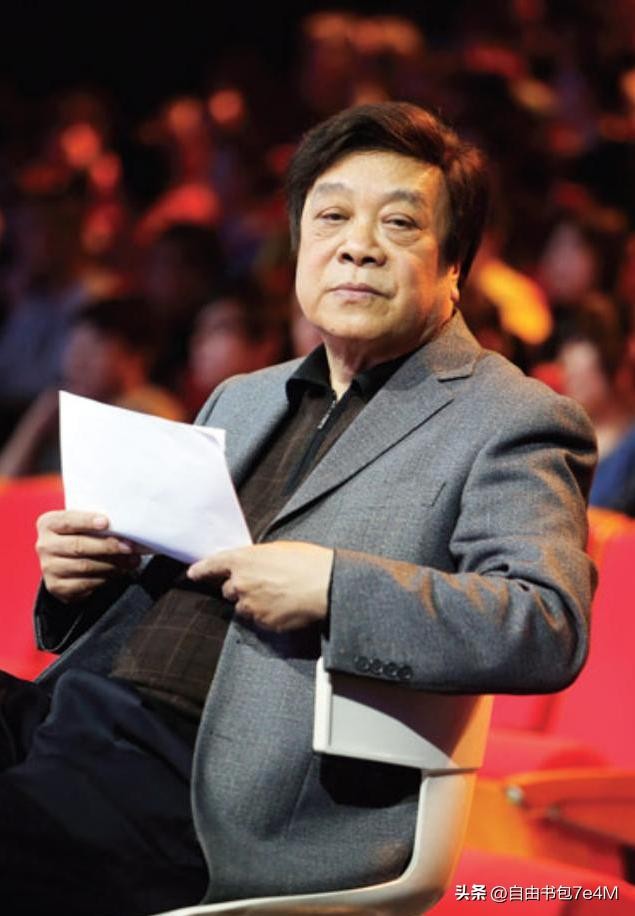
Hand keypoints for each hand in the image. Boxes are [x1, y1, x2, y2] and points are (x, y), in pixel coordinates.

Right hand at [36, 510, 142, 603]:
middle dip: (108, 546)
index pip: (67, 521)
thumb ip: (96, 524)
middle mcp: (45, 545)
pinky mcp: (56, 587)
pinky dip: (106, 578)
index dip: (87, 521)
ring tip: (132, 561)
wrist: (65, 563)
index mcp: (48, 524)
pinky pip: (85, 583)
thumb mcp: (83, 525)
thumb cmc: (80, 536)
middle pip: (78, 546)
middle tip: (129, 547)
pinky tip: (120, 572)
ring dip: (113, 564)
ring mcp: (49, 567)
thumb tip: (126, 528)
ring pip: (85, 566)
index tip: (106, 522)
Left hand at [187, 541, 333, 631]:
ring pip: (244, 607)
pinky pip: (259, 620)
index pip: (212, 565)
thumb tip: (252, 565)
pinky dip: (268, 615)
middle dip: (241, 588)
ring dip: (254, 603)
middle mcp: (240, 583)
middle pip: (229, 589)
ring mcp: (250, 605)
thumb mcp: (278, 549)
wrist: (326, 586)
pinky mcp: (263, 623)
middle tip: (264, 583)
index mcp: (243, 560)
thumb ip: (256, 558)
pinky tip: (285, 606)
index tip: (192, 574)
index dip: (201, 570)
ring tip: (279, 595)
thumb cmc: (308, 562)